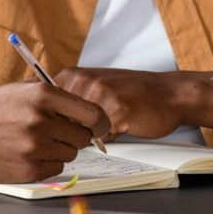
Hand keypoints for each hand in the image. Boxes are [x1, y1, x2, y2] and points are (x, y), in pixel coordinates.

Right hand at [0, 81, 109, 182]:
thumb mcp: (24, 89)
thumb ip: (57, 99)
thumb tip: (90, 114)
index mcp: (43, 95)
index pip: (92, 114)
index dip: (100, 123)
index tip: (99, 127)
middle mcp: (40, 120)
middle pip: (83, 137)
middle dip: (76, 136)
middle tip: (60, 133)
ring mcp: (32, 146)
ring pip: (70, 154)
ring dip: (60, 150)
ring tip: (36, 141)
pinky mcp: (25, 169)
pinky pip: (55, 169)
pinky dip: (47, 163)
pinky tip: (29, 153)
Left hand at [54, 67, 186, 138]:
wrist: (170, 93)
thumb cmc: (133, 93)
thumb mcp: (96, 86)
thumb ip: (69, 100)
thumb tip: (42, 122)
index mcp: (73, 75)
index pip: (46, 109)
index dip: (56, 122)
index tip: (70, 121)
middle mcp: (83, 81)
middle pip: (61, 125)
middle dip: (76, 131)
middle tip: (100, 120)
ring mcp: (100, 94)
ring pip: (81, 133)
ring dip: (95, 134)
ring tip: (114, 118)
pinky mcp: (117, 110)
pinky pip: (101, 138)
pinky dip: (111, 137)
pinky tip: (125, 123)